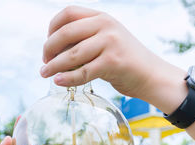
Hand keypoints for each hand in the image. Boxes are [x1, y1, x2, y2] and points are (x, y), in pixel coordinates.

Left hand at [41, 6, 186, 114]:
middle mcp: (106, 25)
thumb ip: (83, 40)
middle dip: (49, 49)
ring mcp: (110, 42)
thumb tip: (50, 50)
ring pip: (72, 55)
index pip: (68, 13)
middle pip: (65, 33)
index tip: (48, 45)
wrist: (150, 74)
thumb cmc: (121, 59)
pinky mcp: (113, 62)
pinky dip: (67, 78)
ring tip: (45, 74)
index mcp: (101, 17)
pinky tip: (58, 81)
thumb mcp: (104, 40)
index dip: (52, 28)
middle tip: (44, 62)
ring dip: (54, 66)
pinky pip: (82, 72)